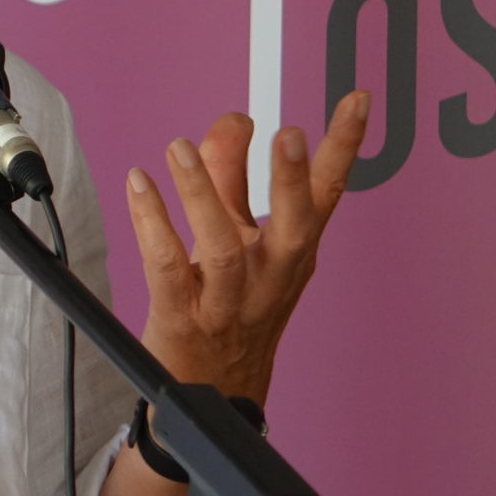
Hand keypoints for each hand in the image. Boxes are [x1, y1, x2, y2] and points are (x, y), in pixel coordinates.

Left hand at [125, 91, 368, 403]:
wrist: (213, 394)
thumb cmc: (231, 307)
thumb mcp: (241, 239)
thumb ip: (231, 177)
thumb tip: (235, 120)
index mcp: (293, 253)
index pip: (327, 195)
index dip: (344, 148)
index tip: (356, 101)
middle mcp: (270, 278)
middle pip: (292, 229)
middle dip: (292, 182)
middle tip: (287, 135)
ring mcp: (228, 303)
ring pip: (224, 250)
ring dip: (202, 195)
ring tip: (179, 148)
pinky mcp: (183, 319)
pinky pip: (167, 270)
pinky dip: (152, 225)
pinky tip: (139, 187)